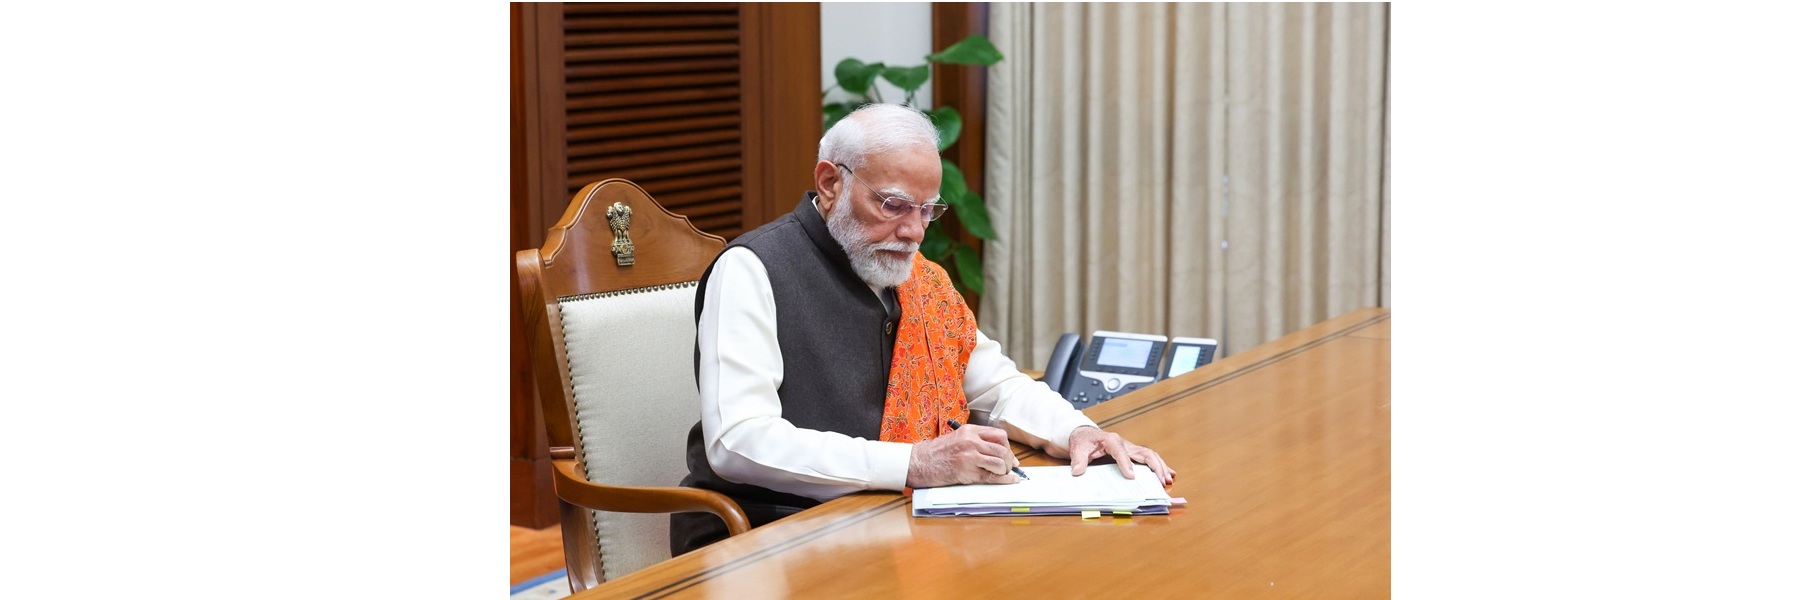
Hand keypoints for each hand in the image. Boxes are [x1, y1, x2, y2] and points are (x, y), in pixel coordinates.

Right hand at [906, 423, 1021, 487]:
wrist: (919, 463)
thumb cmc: (936, 452)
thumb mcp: (957, 438)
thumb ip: (976, 441)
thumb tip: (999, 452)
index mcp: (969, 430)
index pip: (999, 436)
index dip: (1008, 448)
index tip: (1010, 457)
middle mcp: (971, 441)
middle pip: (1002, 449)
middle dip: (1009, 461)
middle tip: (1009, 468)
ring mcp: (969, 456)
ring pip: (999, 463)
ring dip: (1005, 470)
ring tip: (1001, 474)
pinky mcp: (967, 472)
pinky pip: (991, 477)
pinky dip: (1004, 480)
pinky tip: (1011, 480)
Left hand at [1064, 426, 1174, 485]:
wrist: (1085, 435)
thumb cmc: (1083, 441)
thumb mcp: (1078, 449)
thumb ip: (1078, 460)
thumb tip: (1077, 471)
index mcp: (1111, 440)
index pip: (1120, 451)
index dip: (1126, 463)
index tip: (1131, 476)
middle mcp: (1124, 443)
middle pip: (1144, 452)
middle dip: (1155, 466)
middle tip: (1161, 481)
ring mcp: (1130, 448)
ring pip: (1150, 455)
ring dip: (1160, 467)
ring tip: (1168, 480)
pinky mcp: (1132, 453)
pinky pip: (1149, 458)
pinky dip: (1160, 466)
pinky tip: (1170, 474)